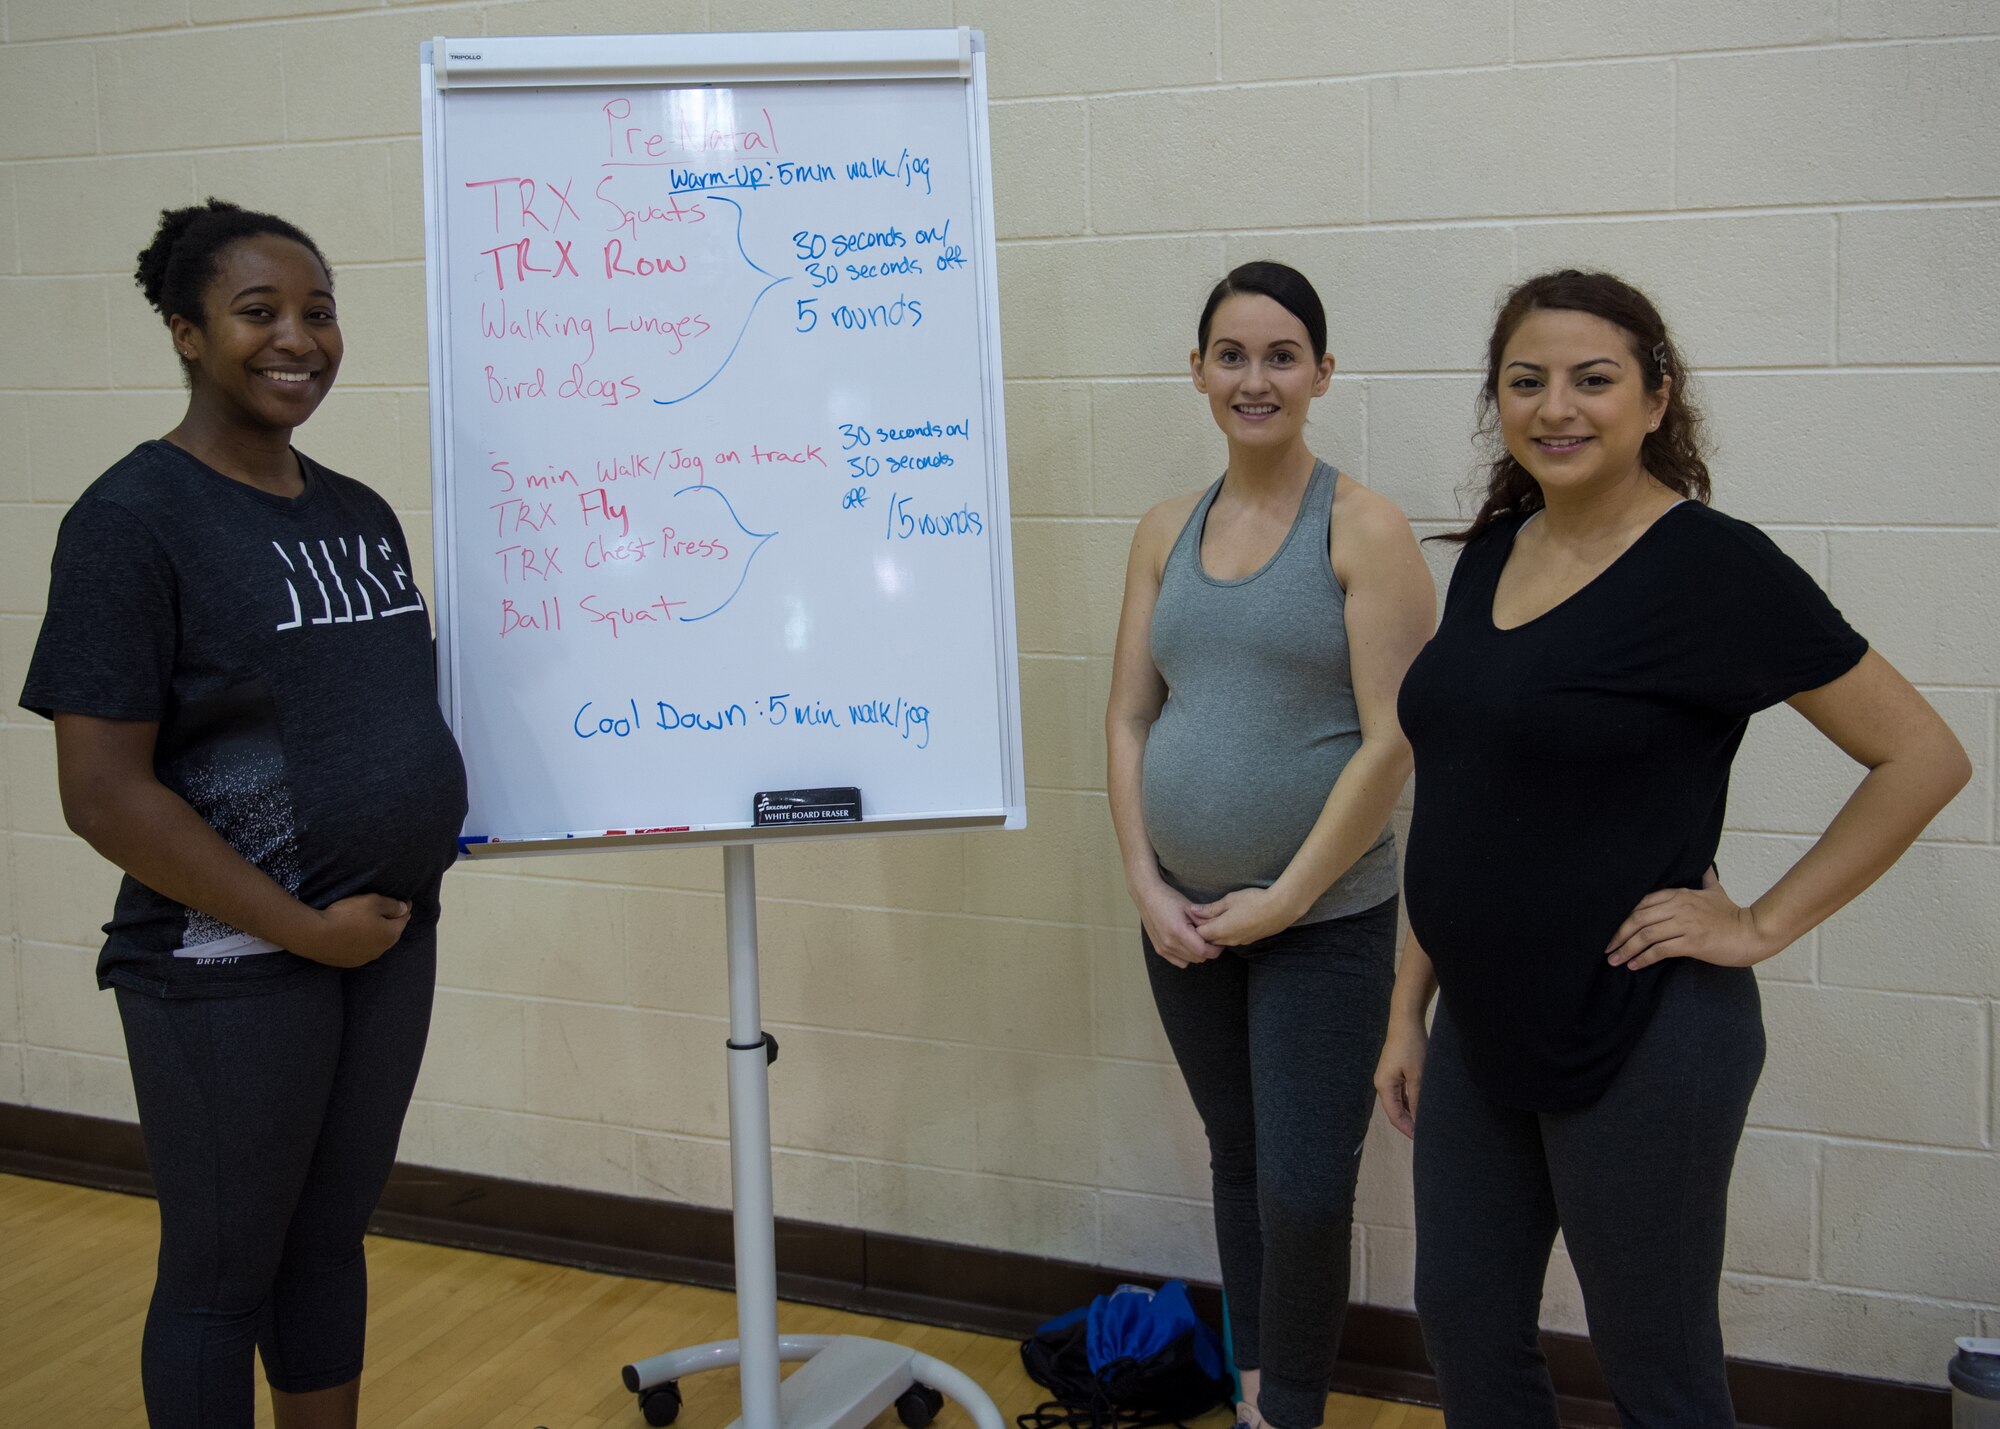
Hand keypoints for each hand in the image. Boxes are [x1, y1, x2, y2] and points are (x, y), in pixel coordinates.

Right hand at [295, 893, 412, 967]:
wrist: (316, 936)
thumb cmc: (347, 915)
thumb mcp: (372, 902)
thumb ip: (391, 905)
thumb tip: (404, 909)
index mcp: (390, 935)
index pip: (403, 919)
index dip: (405, 908)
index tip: (406, 902)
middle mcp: (380, 950)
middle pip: (392, 933)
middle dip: (394, 923)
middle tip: (396, 913)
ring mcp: (365, 958)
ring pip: (377, 943)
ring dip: (379, 934)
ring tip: (377, 924)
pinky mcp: (349, 962)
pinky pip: (362, 950)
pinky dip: (364, 942)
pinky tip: (359, 936)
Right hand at [1134, 881, 1222, 968]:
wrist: (1147, 897)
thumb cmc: (1169, 898)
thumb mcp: (1190, 907)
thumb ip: (1204, 922)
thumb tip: (1218, 932)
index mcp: (1178, 931)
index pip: (1203, 951)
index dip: (1215, 949)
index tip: (1219, 941)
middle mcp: (1169, 943)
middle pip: (1198, 958)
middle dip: (1208, 951)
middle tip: (1211, 939)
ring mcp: (1163, 948)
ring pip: (1190, 961)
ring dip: (1197, 954)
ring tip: (1198, 940)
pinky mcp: (1159, 950)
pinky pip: (1179, 962)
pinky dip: (1186, 956)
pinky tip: (1187, 944)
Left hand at [1187, 885, 1300, 946]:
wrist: (1281, 908)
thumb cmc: (1254, 901)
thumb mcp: (1229, 900)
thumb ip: (1210, 908)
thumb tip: (1193, 911)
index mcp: (1220, 929)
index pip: (1198, 934)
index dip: (1194, 925)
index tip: (1195, 914)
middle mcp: (1228, 940)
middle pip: (1208, 940)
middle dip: (1203, 930)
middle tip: (1204, 915)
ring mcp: (1239, 942)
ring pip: (1220, 941)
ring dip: (1216, 932)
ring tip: (1218, 916)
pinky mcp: (1248, 940)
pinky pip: (1232, 940)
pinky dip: (1227, 933)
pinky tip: (1232, 920)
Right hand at [1373, 1014, 1427, 1138]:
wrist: (1406, 1021)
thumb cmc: (1411, 1046)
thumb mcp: (1418, 1075)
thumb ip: (1417, 1098)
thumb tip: (1420, 1118)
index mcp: (1384, 1086)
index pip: (1394, 1116)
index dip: (1407, 1129)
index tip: (1421, 1139)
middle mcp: (1382, 1083)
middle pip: (1395, 1110)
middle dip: (1409, 1122)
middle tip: (1426, 1133)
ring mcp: (1387, 1077)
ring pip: (1399, 1101)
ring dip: (1411, 1111)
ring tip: (1426, 1121)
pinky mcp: (1394, 1071)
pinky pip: (1402, 1092)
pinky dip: (1411, 1100)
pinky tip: (1423, 1104)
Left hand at [1605, 866, 1778, 971]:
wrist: (1753, 932)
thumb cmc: (1732, 915)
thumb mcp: (1716, 891)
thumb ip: (1706, 878)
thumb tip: (1706, 865)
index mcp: (1679, 894)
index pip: (1641, 903)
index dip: (1622, 918)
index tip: (1611, 930)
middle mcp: (1679, 906)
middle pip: (1638, 919)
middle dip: (1618, 935)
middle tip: (1607, 949)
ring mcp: (1685, 924)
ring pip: (1646, 935)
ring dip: (1626, 949)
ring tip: (1615, 960)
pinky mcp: (1693, 941)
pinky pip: (1660, 950)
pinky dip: (1644, 958)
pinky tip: (1634, 965)